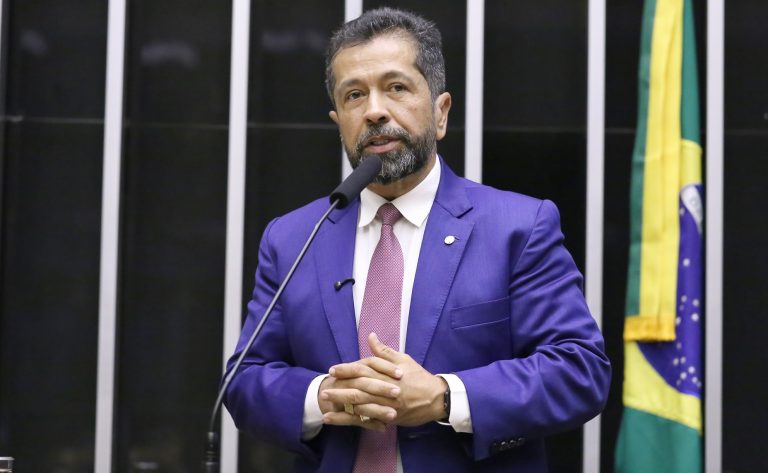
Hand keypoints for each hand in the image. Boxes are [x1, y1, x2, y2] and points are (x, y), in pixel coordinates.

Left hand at [325, 333, 447, 426]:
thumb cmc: (419, 377)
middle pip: (359, 390)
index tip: (333, 370)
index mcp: (387, 374)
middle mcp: (385, 390)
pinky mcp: (389, 418)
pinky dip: (354, 421)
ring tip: (326, 410)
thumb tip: (371, 336)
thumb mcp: (403, 360)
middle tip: (324, 391)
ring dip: (342, 409)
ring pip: (361, 407)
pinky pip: (368, 420)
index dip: (347, 370)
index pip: (363, 370)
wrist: (436, 399)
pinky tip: (341, 422)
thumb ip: (384, 351)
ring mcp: (386, 405)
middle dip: (340, 391)